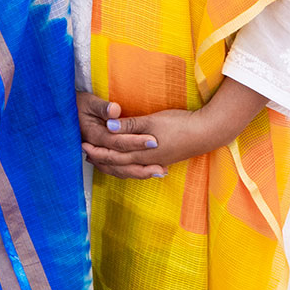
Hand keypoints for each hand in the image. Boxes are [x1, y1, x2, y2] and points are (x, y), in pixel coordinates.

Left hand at [77, 83, 263, 178]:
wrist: (206, 133)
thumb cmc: (179, 124)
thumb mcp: (152, 121)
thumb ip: (130, 124)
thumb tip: (108, 125)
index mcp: (140, 152)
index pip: (112, 155)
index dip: (97, 151)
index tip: (82, 145)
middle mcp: (145, 161)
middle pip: (117, 165)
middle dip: (101, 160)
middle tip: (86, 154)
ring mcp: (155, 162)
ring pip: (128, 168)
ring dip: (113, 165)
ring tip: (102, 160)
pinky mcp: (163, 159)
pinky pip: (138, 167)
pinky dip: (127, 167)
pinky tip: (128, 164)